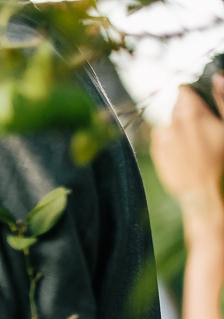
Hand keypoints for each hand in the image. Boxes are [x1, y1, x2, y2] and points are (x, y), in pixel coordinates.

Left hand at [153, 81, 223, 225]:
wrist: (200, 189)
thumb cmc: (219, 159)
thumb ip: (223, 98)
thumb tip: (218, 76)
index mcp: (193, 113)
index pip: (183, 91)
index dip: (190, 96)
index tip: (196, 103)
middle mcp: (173, 122)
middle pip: (175, 106)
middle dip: (184, 112)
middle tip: (197, 127)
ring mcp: (161, 136)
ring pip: (168, 122)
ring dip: (176, 126)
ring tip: (190, 143)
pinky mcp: (155, 149)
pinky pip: (160, 137)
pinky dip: (168, 140)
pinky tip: (181, 151)